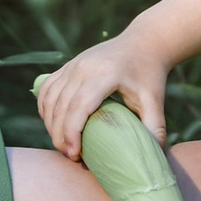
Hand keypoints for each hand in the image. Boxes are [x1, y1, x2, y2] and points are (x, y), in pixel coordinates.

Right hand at [36, 31, 169, 165]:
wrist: (143, 43)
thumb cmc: (149, 74)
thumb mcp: (155, 100)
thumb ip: (155, 128)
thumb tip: (152, 157)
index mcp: (104, 74)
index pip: (79, 106)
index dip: (72, 132)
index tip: (75, 154)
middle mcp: (83, 67)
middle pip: (61, 106)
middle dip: (60, 135)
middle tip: (70, 156)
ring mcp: (73, 64)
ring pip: (50, 98)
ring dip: (51, 124)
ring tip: (63, 144)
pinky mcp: (68, 66)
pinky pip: (47, 89)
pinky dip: (45, 108)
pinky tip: (52, 125)